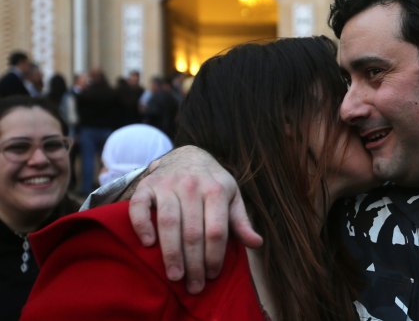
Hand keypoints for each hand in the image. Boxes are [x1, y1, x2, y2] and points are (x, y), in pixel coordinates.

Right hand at [128, 145, 262, 293]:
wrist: (187, 156)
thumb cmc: (212, 183)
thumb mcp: (231, 197)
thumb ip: (241, 221)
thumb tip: (256, 243)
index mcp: (216, 189)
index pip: (216, 230)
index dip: (215, 256)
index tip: (213, 275)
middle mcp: (192, 185)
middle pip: (193, 231)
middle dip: (194, 263)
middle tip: (194, 286)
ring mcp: (167, 184)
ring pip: (168, 222)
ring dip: (171, 253)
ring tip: (175, 276)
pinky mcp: (146, 185)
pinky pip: (139, 206)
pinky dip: (142, 225)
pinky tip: (148, 244)